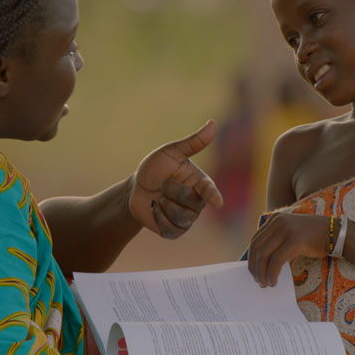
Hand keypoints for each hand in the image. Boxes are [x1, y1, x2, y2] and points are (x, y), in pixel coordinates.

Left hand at [128, 121, 224, 237]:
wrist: (137, 189)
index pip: (209, 190)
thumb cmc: (157, 168)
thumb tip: (213, 124)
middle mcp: (198, 203)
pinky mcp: (175, 231)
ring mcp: (188, 219)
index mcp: (200, 183)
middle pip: (189, 202)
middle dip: (170, 190)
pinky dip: (158, 218)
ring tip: (158, 198)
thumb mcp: (171, 152)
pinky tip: (154, 209)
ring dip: (163, 205)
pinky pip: (170, 229)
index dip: (212, 195)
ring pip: (180, 217)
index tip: (216, 202)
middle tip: (162, 184)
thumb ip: (193, 142)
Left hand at [247, 213, 331, 286]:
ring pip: (265, 255)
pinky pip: (277, 260)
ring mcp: (286, 230)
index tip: (253, 272)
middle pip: (258, 248)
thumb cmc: (313, 237)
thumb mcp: (291, 232)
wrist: (335, 233)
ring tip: (265, 283)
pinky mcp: (295, 240)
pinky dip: (272, 273)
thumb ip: (276, 240)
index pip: (255, 240)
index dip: (252, 258)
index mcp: (275, 218)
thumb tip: (260, 261)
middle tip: (257, 281)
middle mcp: (278, 221)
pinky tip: (273, 281)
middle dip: (255, 267)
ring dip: (262, 272)